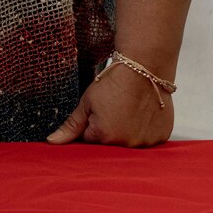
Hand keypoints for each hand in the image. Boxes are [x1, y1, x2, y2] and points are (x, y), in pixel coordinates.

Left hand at [47, 63, 173, 146]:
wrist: (145, 66)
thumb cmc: (115, 82)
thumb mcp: (87, 102)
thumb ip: (70, 126)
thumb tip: (51, 142)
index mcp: (104, 136)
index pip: (89, 141)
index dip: (91, 126)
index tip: (99, 112)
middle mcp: (126, 143)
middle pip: (110, 146)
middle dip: (109, 132)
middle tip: (115, 110)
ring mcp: (145, 141)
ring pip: (130, 144)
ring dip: (128, 132)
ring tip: (130, 110)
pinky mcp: (161, 136)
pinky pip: (148, 140)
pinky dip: (144, 130)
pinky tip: (142, 114)